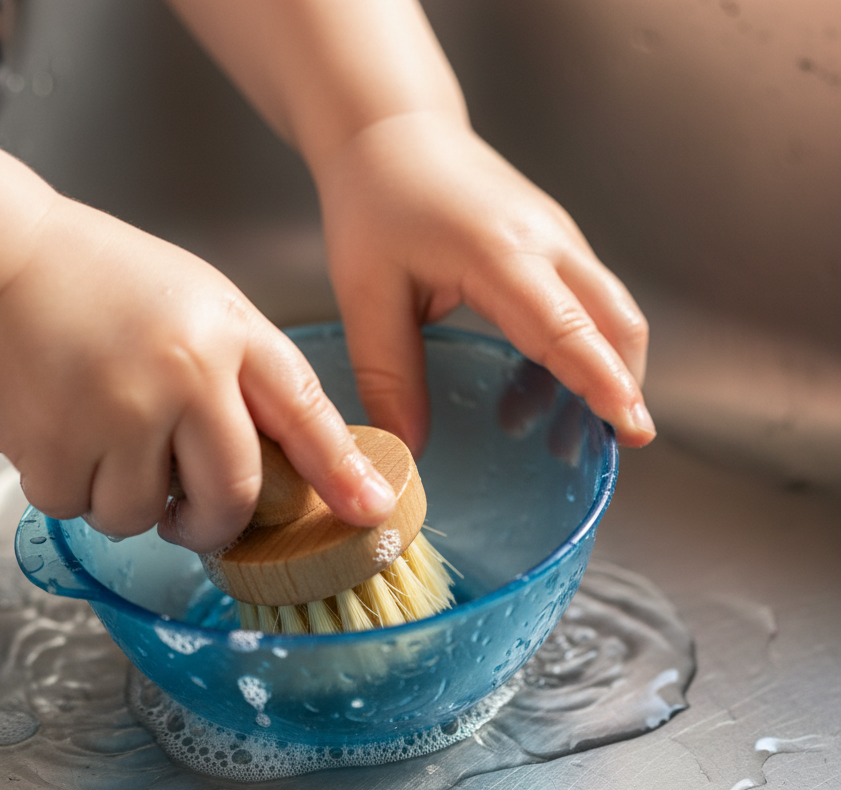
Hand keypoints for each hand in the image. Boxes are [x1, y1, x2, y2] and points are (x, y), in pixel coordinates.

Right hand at [0, 197, 395, 550]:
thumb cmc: (100, 282)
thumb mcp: (198, 305)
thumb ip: (243, 374)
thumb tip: (281, 457)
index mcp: (228, 335)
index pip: (304, 413)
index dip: (341, 471)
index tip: (371, 512)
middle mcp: (186, 375)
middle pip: (233, 496)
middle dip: (214, 525)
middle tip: (192, 520)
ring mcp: (120, 413)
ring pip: (144, 516)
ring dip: (126, 501)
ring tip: (102, 444)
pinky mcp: (55, 445)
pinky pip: (77, 509)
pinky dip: (69, 489)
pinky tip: (60, 437)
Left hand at [316, 112, 654, 455]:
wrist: (393, 132)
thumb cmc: (376, 202)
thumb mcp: (366, 294)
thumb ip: (389, 375)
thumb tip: (407, 448)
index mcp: (500, 252)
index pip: (566, 325)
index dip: (600, 379)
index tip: (631, 424)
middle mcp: (546, 241)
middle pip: (616, 320)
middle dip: (623, 385)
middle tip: (613, 447)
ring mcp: (558, 239)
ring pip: (610, 313)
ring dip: (601, 373)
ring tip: (562, 437)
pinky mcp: (553, 246)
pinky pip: (587, 305)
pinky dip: (580, 352)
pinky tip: (537, 395)